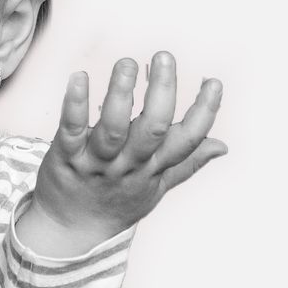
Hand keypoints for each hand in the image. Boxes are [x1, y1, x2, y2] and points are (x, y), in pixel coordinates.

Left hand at [21, 52, 225, 254]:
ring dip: (120, 94)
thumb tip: (221, 146)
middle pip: (151, 130)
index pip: (186, 142)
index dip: (203, 113)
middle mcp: (128, 166)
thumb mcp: (156, 188)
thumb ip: (186, 163)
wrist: (70, 229)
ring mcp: (96, 162)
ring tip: (127, 64)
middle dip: (161, 92)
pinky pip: (71, 129)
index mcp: (153, 169)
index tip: (213, 82)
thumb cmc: (116, 203)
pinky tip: (80, 77)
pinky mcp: (66, 156)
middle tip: (164, 57)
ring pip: (112, 129)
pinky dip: (75, 103)